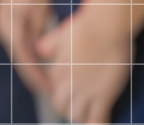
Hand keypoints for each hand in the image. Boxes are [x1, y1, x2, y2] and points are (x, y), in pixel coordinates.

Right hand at [0, 0, 53, 95]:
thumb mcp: (43, 4)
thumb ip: (40, 29)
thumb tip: (40, 51)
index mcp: (10, 21)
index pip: (24, 58)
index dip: (37, 77)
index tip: (50, 91)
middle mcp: (1, 18)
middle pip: (15, 53)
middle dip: (30, 72)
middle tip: (48, 89)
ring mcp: (0, 10)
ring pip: (13, 43)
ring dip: (26, 58)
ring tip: (43, 73)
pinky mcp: (3, 4)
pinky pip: (12, 31)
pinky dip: (23, 43)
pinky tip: (35, 48)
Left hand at [37, 9, 131, 123]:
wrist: (105, 28)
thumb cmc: (85, 27)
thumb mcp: (62, 34)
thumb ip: (50, 44)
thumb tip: (38, 49)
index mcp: (58, 69)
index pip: (51, 89)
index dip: (58, 91)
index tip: (66, 92)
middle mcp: (68, 83)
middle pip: (60, 106)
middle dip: (66, 107)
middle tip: (76, 105)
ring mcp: (86, 91)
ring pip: (76, 115)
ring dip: (81, 116)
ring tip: (88, 113)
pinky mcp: (104, 96)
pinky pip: (97, 119)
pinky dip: (98, 123)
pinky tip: (102, 121)